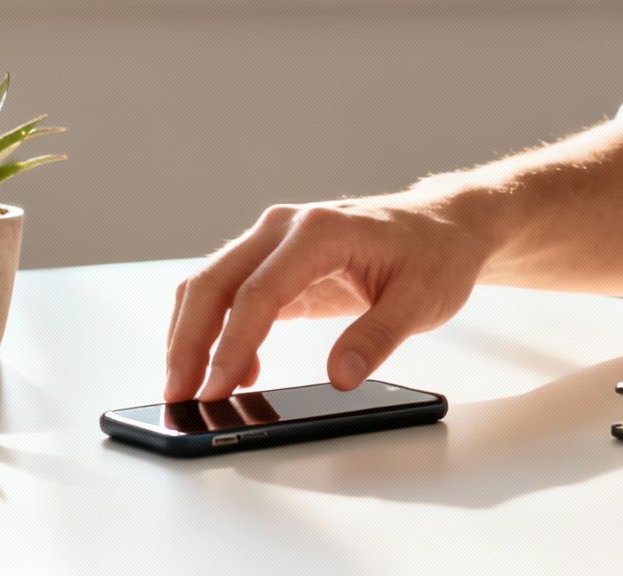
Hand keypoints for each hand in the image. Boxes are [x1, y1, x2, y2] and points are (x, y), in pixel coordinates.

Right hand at [163, 181, 503, 402]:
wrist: (444, 226)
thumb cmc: (435, 254)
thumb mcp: (421, 300)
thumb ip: (377, 338)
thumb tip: (340, 377)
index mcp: (320, 232)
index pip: (258, 292)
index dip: (231, 344)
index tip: (215, 388)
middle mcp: (286, 229)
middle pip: (214, 284)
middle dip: (189, 343)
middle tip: (179, 397)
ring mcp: (275, 242)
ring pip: (210, 286)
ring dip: (191, 337)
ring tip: (190, 391)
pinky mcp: (276, 263)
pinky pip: (231, 294)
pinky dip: (218, 331)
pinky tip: (235, 372)